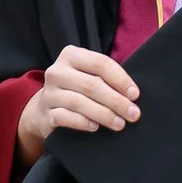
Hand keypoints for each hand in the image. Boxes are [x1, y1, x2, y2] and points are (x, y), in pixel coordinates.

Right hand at [16, 45, 139, 164]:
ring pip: (79, 102)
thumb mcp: (88, 75)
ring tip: (120, 123)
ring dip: (103, 114)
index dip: (120, 79)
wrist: (46, 108)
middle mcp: (57, 71)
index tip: (135, 95)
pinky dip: (83, 122)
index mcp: (71, 55)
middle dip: (116, 101)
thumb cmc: (77, 89)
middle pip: (91, 85)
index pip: (100, 63)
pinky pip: (65, 117)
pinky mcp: (46, 113)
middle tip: (133, 114)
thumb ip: (106, 78)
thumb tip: (132, 95)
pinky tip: (96, 127)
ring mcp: (49, 93)